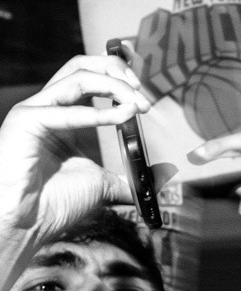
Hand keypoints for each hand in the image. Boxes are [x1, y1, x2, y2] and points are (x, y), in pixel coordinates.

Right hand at [0, 55, 148, 256]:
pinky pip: (67, 107)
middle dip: (117, 69)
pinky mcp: (26, 119)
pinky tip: (124, 116)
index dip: (120, 76)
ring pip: (77, 75)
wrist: (26, 225)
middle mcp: (49, 108)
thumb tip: (163, 176)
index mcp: (64, 117)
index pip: (92, 78)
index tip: (147, 91)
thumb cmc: (55, 205)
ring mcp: (35, 111)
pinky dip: (99, 112)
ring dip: (115, 85)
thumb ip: (131, 177)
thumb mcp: (104, 185)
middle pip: (82, 65)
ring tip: (139, 103)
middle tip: (142, 88)